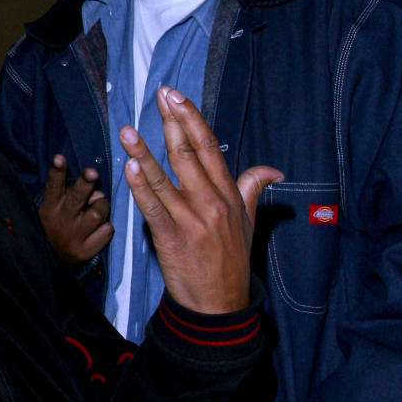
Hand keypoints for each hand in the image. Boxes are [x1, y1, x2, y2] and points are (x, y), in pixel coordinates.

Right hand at [39, 154, 113, 266]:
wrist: (51, 259)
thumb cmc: (56, 223)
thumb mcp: (53, 207)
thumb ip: (70, 193)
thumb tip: (96, 187)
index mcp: (50, 208)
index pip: (53, 186)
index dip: (57, 171)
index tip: (59, 157)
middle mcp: (61, 222)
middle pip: (76, 198)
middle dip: (85, 183)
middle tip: (92, 172)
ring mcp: (74, 237)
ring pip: (98, 212)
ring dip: (102, 205)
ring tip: (97, 207)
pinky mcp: (85, 252)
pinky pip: (107, 230)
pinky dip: (106, 227)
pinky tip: (98, 228)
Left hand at [120, 85, 282, 312]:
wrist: (220, 305)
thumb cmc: (232, 261)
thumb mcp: (248, 222)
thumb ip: (253, 189)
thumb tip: (273, 169)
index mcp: (228, 194)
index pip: (210, 147)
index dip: (192, 119)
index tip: (177, 97)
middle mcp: (211, 202)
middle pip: (188, 154)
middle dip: (171, 122)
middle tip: (159, 95)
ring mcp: (191, 219)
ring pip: (165, 178)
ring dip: (144, 151)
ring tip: (128, 129)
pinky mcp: (172, 238)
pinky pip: (153, 208)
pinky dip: (141, 187)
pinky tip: (130, 168)